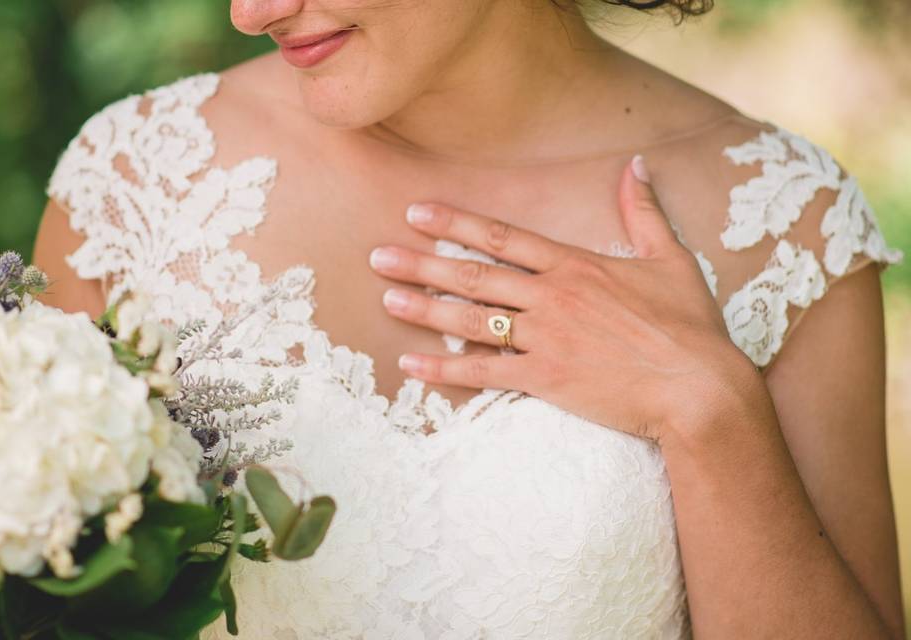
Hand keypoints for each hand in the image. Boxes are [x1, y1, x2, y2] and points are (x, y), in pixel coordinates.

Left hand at [368, 156, 761, 444]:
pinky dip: (445, 369)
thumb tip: (638, 164)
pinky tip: (411, 364)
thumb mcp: (670, 259)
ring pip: (472, 318)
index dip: (457, 223)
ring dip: (425, 308)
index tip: (418, 214)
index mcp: (576, 266)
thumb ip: (644, 211)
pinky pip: (484, 373)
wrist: (699, 388)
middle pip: (475, 274)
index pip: (504, 237)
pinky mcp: (545, 378)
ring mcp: (545, 337)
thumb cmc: (690, 326)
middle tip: (377, 256)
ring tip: (386, 297)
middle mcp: (552, 296)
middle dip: (422, 263)